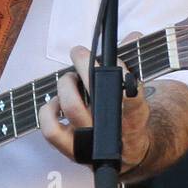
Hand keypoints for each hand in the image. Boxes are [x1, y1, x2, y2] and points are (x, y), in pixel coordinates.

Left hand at [37, 33, 152, 172]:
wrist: (128, 152)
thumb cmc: (129, 114)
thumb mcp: (139, 91)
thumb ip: (134, 63)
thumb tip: (133, 36)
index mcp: (136, 115)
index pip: (131, 94)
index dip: (121, 73)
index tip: (114, 59)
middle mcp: (114, 130)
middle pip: (98, 96)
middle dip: (86, 67)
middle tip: (80, 53)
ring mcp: (92, 141)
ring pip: (73, 109)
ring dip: (67, 86)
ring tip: (70, 79)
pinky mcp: (72, 150)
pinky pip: (51, 130)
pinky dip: (48, 111)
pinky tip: (55, 102)